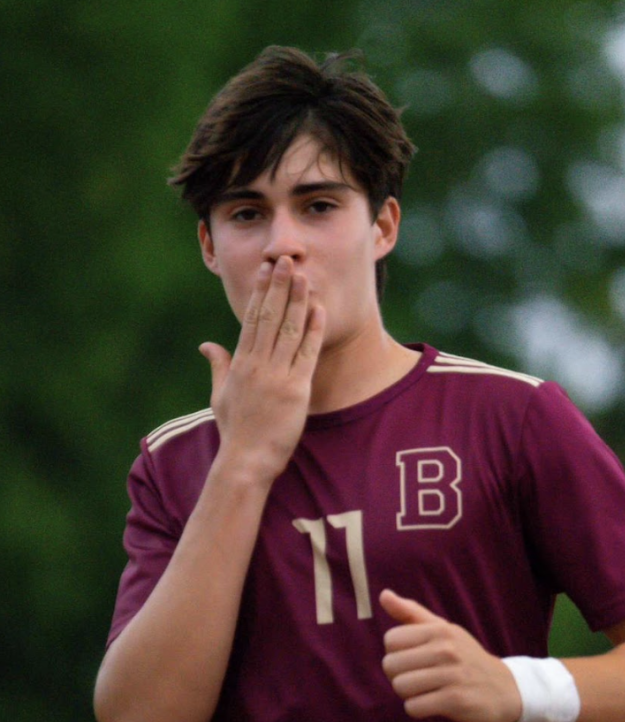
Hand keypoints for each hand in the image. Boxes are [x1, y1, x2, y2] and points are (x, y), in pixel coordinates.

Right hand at [199, 256, 324, 483]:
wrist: (245, 461)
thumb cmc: (235, 431)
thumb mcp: (220, 396)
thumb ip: (218, 366)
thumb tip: (206, 345)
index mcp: (240, 364)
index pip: (251, 320)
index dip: (260, 293)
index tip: (266, 270)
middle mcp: (257, 365)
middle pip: (270, 317)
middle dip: (279, 287)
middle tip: (286, 260)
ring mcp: (276, 376)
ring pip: (289, 330)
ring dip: (298, 301)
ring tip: (304, 276)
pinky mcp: (295, 390)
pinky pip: (306, 354)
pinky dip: (313, 331)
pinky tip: (319, 310)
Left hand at [380, 589, 521, 721]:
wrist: (507, 689)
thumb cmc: (466, 658)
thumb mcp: (443, 630)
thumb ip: (411, 613)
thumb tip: (384, 595)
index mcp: (440, 630)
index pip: (391, 640)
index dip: (397, 653)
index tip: (414, 659)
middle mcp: (446, 649)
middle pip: (391, 665)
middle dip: (399, 676)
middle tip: (420, 678)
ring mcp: (452, 674)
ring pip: (400, 687)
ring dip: (408, 694)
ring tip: (426, 691)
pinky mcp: (456, 700)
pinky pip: (414, 707)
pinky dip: (418, 709)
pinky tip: (433, 704)